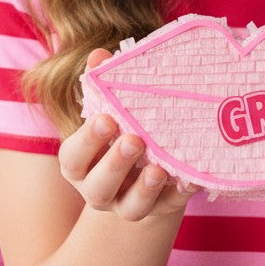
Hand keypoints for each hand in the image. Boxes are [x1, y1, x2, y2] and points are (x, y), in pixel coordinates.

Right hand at [57, 49, 198, 221]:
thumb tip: (99, 56)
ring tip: (158, 169)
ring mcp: (128, 204)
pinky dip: (179, 194)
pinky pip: (169, 207)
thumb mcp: (109, 107)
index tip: (106, 118)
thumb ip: (103, 83)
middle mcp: (99, 189)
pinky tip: (191, 179)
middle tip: (133, 139)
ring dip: (144, 190)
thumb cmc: (121, 126)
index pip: (74, 158)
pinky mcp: (160, 209)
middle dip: (115, 164)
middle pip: (99, 188)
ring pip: (131, 208)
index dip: (87, 141)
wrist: (145, 166)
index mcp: (80, 164)